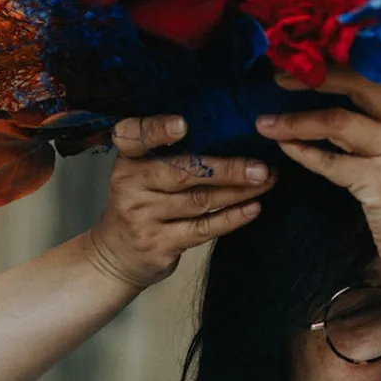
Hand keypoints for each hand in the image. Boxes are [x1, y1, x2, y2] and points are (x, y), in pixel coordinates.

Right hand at [84, 114, 276, 289]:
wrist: (115, 256)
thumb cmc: (140, 204)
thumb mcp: (139, 173)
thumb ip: (168, 154)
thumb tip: (228, 133)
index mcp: (127, 160)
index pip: (133, 137)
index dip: (157, 130)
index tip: (183, 124)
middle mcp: (131, 185)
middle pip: (181, 172)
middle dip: (226, 168)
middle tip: (260, 166)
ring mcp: (143, 217)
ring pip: (198, 200)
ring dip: (238, 191)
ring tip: (266, 182)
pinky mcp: (158, 244)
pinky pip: (202, 228)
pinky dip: (231, 218)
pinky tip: (253, 208)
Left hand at [256, 71, 380, 276]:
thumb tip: (334, 105)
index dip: (343, 57)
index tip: (310, 55)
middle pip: (359, 82)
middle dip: (315, 76)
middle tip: (279, 76)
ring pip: (338, 121)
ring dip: (295, 120)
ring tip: (265, 122)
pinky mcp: (380, 182)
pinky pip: (331, 162)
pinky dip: (302, 152)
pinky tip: (284, 147)